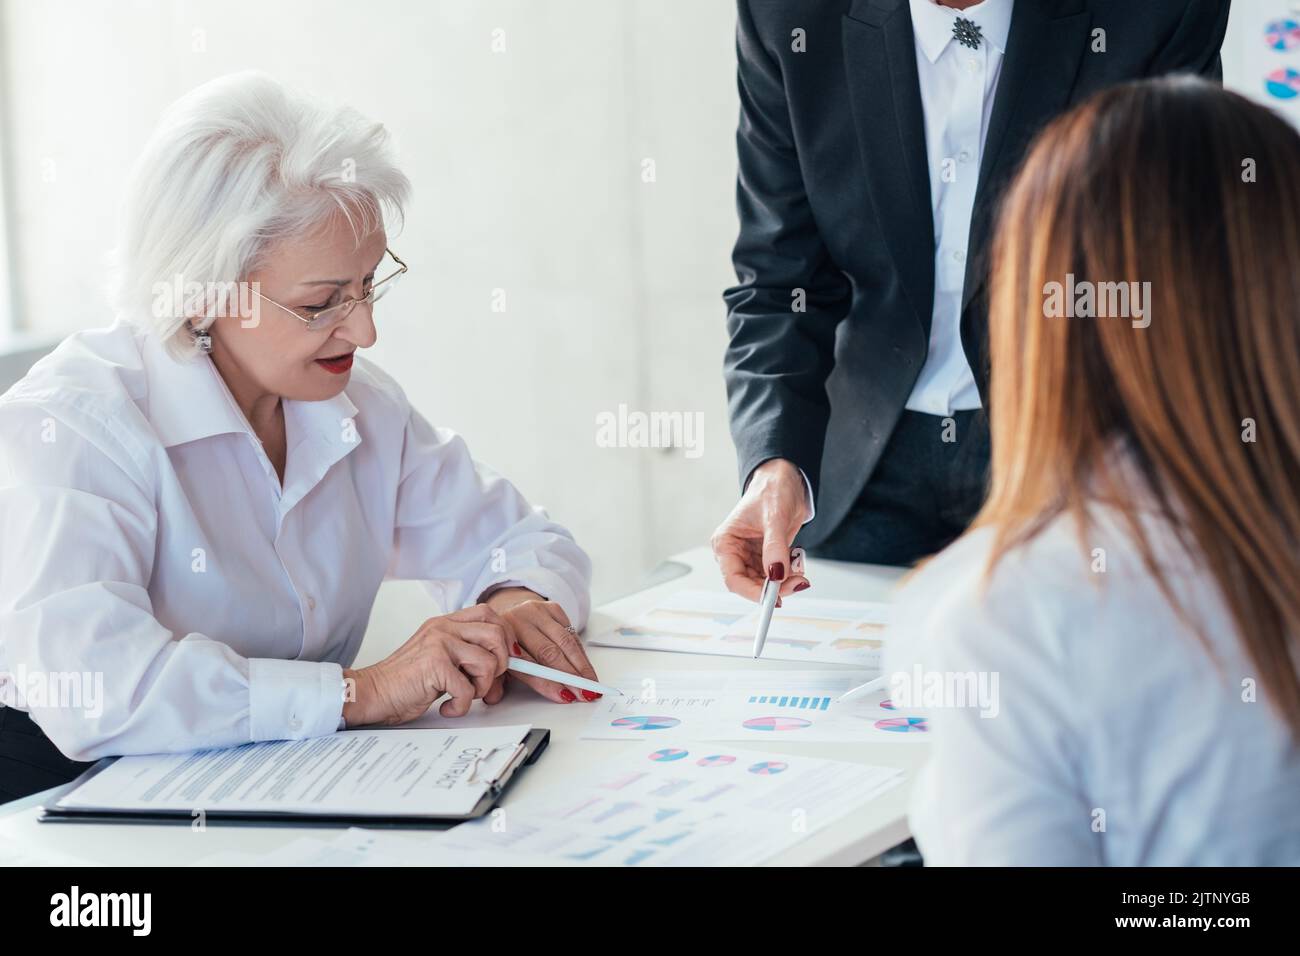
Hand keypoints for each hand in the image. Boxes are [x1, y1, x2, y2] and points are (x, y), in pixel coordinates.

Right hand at [341, 604, 510, 725]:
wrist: (372, 693)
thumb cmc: (404, 682)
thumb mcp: (438, 659)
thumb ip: (466, 657)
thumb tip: (502, 672)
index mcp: (445, 623)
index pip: (488, 613)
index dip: (504, 637)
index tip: (502, 660)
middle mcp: (443, 628)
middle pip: (496, 634)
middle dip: (499, 664)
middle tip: (483, 683)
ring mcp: (439, 644)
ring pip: (488, 662)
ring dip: (481, 687)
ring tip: (463, 696)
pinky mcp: (435, 665)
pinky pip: (469, 688)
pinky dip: (462, 705)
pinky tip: (447, 706)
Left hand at [484, 588, 602, 703]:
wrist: (507, 609)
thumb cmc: (503, 641)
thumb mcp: (496, 660)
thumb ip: (496, 680)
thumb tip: (496, 699)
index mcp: (502, 637)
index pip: (528, 665)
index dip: (548, 683)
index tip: (565, 696)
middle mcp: (520, 620)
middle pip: (550, 653)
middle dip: (570, 676)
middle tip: (584, 693)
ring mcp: (537, 612)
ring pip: (566, 642)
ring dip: (581, 666)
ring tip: (591, 683)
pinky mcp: (552, 608)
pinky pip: (572, 633)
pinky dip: (581, 652)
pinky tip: (586, 667)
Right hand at [711, 458, 810, 601]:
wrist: (786, 480)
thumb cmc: (771, 489)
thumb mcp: (774, 517)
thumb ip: (775, 547)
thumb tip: (776, 573)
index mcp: (726, 542)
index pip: (733, 578)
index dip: (752, 592)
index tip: (774, 598)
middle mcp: (735, 552)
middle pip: (751, 584)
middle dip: (774, 586)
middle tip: (797, 582)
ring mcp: (751, 556)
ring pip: (766, 582)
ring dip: (785, 580)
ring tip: (799, 567)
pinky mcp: (766, 556)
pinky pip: (778, 574)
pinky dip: (790, 573)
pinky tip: (797, 561)